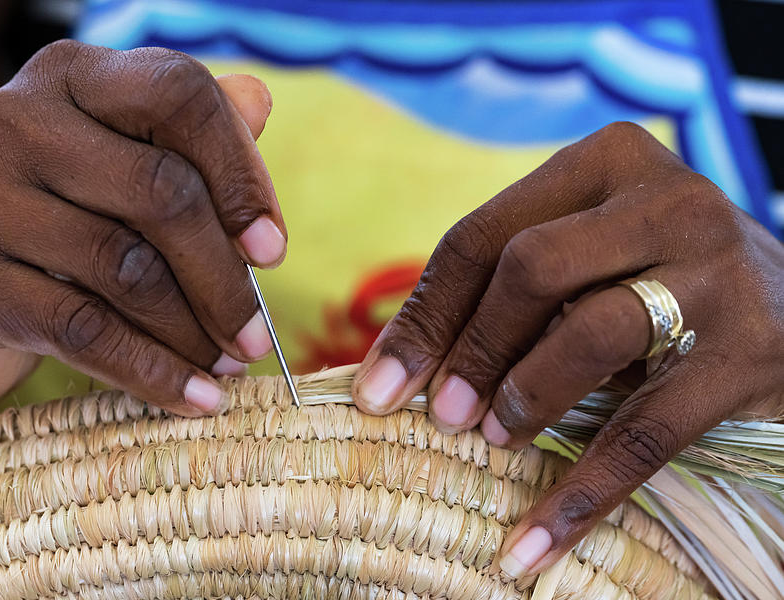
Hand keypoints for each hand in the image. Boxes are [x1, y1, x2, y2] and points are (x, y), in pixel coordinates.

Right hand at [0, 40, 285, 414]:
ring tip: (230, 366)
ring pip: (126, 269)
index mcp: (72, 76)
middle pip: (161, 192)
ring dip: (194, 332)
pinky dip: (151, 371)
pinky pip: (82, 330)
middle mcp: (14, 117)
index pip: (179, 96)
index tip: (273, 249)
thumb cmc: (70, 219)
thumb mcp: (128, 165)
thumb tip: (259, 102)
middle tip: (257, 336)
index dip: (241, 173)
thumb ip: (190, 137)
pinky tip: (192, 397)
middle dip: (225, 279)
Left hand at [352, 121, 783, 575]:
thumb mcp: (584, 257)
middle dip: (470, 352)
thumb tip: (392, 366)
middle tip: (441, 415)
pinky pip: (647, 429)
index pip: (483, 236)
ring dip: (524, 396)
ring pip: (590, 331)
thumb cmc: (653, 279)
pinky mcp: (752, 353)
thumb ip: (505, 287)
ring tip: (492, 438)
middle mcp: (667, 199)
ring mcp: (717, 271)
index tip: (379, 384)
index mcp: (606, 161)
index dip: (424, 316)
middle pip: (530, 268)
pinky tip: (536, 535)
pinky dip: (584, 489)